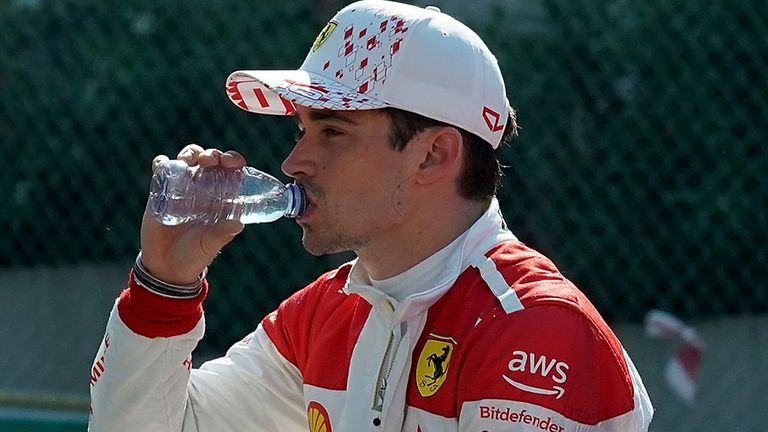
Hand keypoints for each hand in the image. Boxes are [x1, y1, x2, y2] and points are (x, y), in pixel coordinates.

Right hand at [139, 144, 245, 284]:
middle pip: (211, 161)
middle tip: (208, 161)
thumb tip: (238, 225)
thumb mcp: (210, 244)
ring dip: (190, 153)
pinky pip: (161, 170)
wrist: (166, 266)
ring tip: (187, 161)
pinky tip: (162, 165)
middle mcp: (204, 189)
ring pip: (188, 159)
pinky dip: (162, 163)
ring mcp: (182, 187)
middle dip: (212, 155)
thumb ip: (222, 234)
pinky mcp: (161, 191)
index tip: (231, 161)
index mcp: (222, 198)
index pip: (232, 171)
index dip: (234, 160)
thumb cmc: (194, 255)